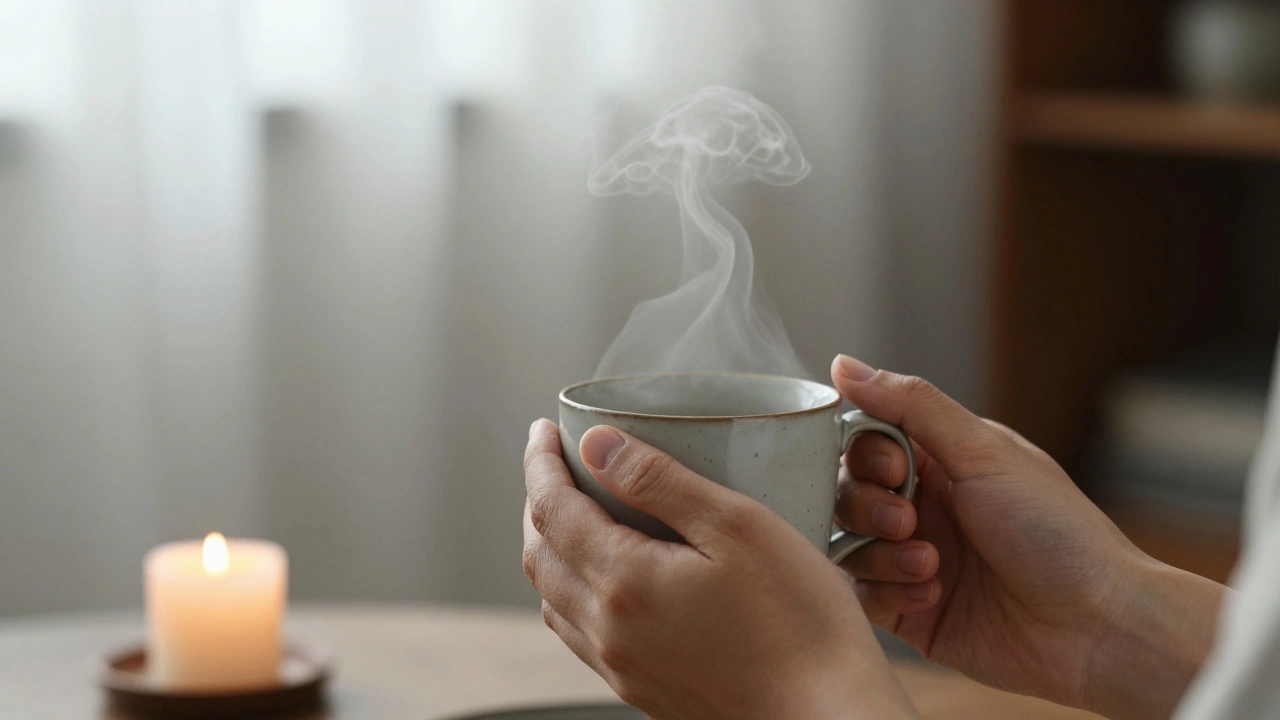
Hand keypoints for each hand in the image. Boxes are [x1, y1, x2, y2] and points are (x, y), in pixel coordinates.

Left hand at [522, 419, 920, 719]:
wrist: (827, 716)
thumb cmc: (800, 622)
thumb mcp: (738, 527)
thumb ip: (660, 481)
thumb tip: (597, 444)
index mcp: (625, 582)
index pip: (551, 509)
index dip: (541, 463)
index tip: (545, 430)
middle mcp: (608, 631)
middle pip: (540, 555)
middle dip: (538, 500)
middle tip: (558, 462)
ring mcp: (622, 666)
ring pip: (553, 597)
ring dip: (551, 546)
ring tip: (576, 509)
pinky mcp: (641, 687)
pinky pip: (579, 631)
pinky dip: (572, 588)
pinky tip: (607, 572)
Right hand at [831, 355, 1225, 719]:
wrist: (1097, 626)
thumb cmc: (1057, 531)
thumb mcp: (983, 452)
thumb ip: (910, 405)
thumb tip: (844, 364)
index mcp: (942, 460)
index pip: (865, 441)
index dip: (865, 454)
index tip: (897, 469)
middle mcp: (924, 506)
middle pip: (846, 492)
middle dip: (868, 506)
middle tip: (908, 520)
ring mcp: (914, 559)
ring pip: (847, 545)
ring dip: (880, 553)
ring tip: (930, 564)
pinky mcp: (911, 610)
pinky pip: (863, 596)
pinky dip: (890, 592)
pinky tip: (933, 593)